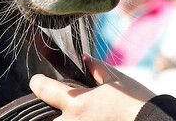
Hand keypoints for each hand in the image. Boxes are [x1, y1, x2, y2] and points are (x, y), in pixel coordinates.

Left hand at [30, 55, 155, 120]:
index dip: (39, 82)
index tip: (39, 81)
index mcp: (76, 103)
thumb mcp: (116, 80)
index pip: (41, 88)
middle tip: (68, 103)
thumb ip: (95, 68)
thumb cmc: (137, 103)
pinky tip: (92, 118)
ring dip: (66, 118)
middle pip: (48, 115)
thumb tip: (85, 60)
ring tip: (86, 112)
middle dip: (54, 108)